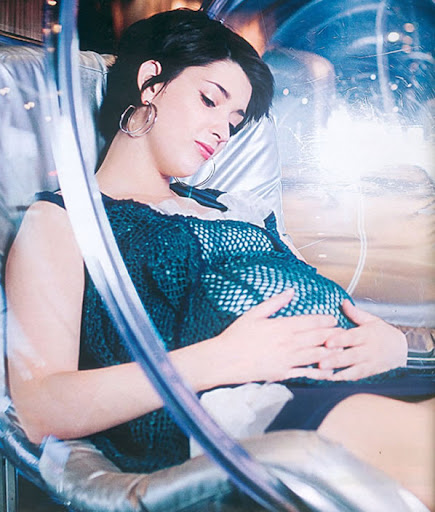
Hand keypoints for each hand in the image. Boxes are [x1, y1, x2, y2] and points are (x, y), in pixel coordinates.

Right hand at [217, 290, 341, 382]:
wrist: (225, 359)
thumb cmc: (236, 336)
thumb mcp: (254, 314)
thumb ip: (274, 302)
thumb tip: (291, 291)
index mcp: (281, 326)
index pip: (310, 322)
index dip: (325, 320)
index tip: (333, 319)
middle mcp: (288, 343)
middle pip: (317, 337)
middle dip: (333, 335)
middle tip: (345, 334)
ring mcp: (287, 359)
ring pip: (316, 355)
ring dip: (331, 352)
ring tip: (342, 350)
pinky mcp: (283, 373)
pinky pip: (306, 373)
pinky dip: (319, 373)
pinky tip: (329, 372)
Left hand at [319, 299, 407, 379]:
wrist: (401, 350)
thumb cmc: (382, 334)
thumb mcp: (372, 320)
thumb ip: (356, 313)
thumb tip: (344, 302)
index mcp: (367, 335)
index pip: (352, 337)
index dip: (340, 340)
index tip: (328, 342)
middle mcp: (368, 350)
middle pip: (351, 356)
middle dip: (335, 360)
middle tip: (321, 363)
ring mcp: (369, 364)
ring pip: (353, 370)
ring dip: (338, 373)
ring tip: (324, 375)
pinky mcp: (368, 374)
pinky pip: (355, 378)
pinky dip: (344, 381)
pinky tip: (331, 382)